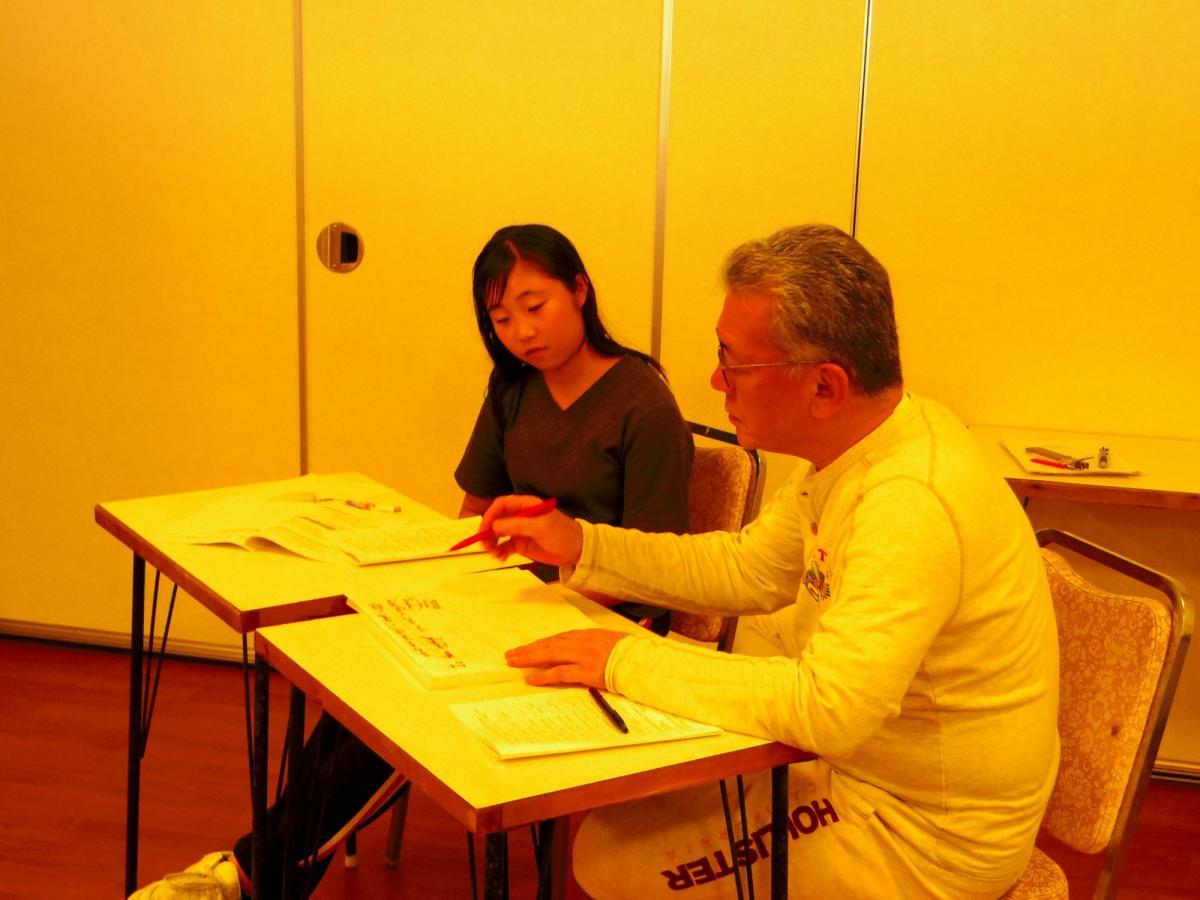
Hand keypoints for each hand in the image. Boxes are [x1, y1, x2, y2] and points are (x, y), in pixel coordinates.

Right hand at [481, 495, 583, 567]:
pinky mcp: (521, 545)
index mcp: (526, 505)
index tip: (484, 528)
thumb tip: (494, 526)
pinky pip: (505, 546)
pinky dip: (500, 551)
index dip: (491, 514)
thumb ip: (517, 525)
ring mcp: (520, 531)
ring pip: (498, 534)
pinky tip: (500, 558)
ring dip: (492, 543)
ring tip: (493, 553)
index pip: (502, 504)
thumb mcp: (540, 527)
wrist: (576, 551)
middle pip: (497, 519)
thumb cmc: (561, 534)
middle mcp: (520, 516)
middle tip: (485, 544)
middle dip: (488, 530)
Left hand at [505, 629, 626, 687]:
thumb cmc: (628, 653)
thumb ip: (593, 644)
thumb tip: (579, 651)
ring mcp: (583, 656)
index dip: (541, 643)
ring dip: (530, 658)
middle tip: (512, 655)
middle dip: (529, 649)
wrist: (641, 661)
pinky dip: (544, 675)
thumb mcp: (609, 642)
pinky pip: (560, 673)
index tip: (529, 647)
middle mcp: (582, 642)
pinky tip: (532, 678)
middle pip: (549, 644)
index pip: (559, 639)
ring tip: (515, 662)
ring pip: (550, 655)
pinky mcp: (586, 671)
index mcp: (588, 635)